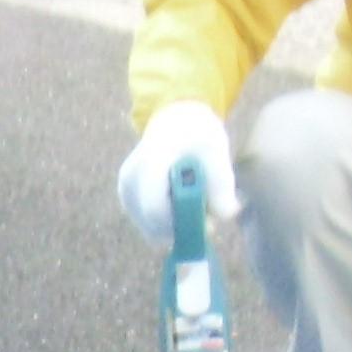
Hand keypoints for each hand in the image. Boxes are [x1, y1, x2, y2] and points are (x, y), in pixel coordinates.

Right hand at [117, 101, 239, 247]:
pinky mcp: (126, 201)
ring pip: (151, 229)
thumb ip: (222, 182)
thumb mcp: (217, 151)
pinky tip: (180, 205)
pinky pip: (149, 226)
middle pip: (154, 223)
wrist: (174, 122)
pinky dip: (168, 224)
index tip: (206, 221)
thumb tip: (227, 214)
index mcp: (151, 160)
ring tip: (195, 204)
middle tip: (208, 217)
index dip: (181, 222)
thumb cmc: (198, 135)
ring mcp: (125, 191)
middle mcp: (131, 177)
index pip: (155, 208)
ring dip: (177, 227)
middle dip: (184, 227)